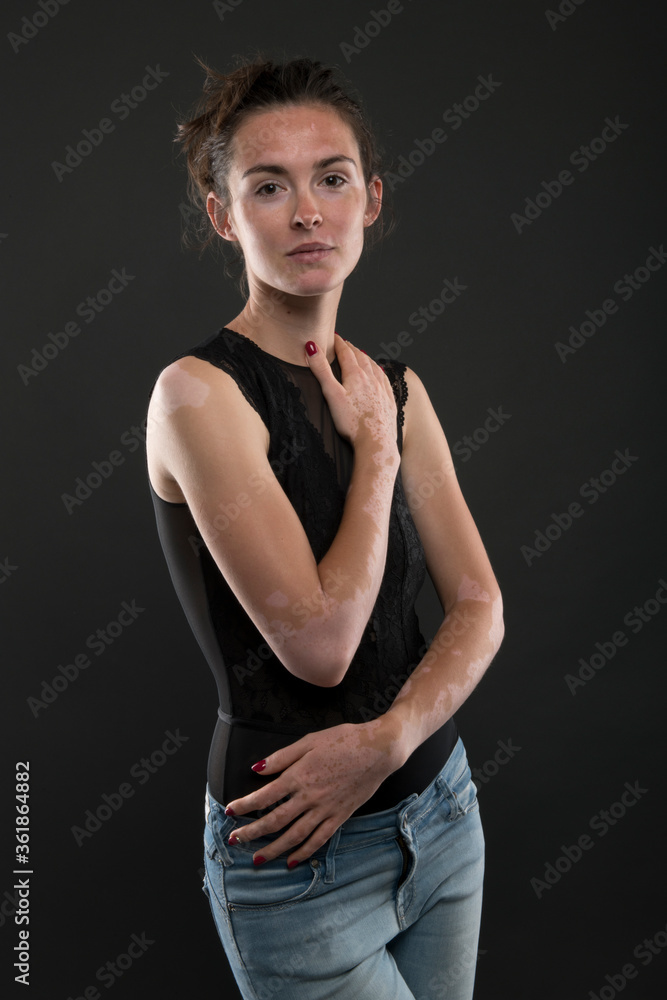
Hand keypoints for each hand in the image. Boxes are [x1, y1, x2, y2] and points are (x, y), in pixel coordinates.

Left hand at [224, 718, 406, 867]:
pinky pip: (319, 840)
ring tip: (258, 858)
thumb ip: (282, 757)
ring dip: (274, 849)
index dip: (245, 805)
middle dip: (252, 832)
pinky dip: (304, 853)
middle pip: (274, 820)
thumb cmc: (344, 740)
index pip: (264, 796)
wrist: (378, 750)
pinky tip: (292, 861)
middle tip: (235, 840)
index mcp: (299, 776)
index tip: (230, 810)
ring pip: (294, 836)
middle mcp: (309, 797)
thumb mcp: (309, 741)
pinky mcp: (339, 817)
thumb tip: (256, 768)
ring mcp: (325, 810)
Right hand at [305, 335, 398, 456]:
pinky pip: (384, 379)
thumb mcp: (332, 394)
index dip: (339, 343)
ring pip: (374, 366)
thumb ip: (321, 370)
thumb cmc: (352, 422)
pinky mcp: (389, 401)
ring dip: (366, 358)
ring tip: (361, 353)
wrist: (375, 442)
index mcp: (356, 375)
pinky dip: (379, 371)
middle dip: (352, 349)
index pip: (346, 353)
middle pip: (361, 357)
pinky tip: (379, 373)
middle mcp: (372, 379)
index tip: (334, 337)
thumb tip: (312, 347)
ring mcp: (382, 390)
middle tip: (345, 343)